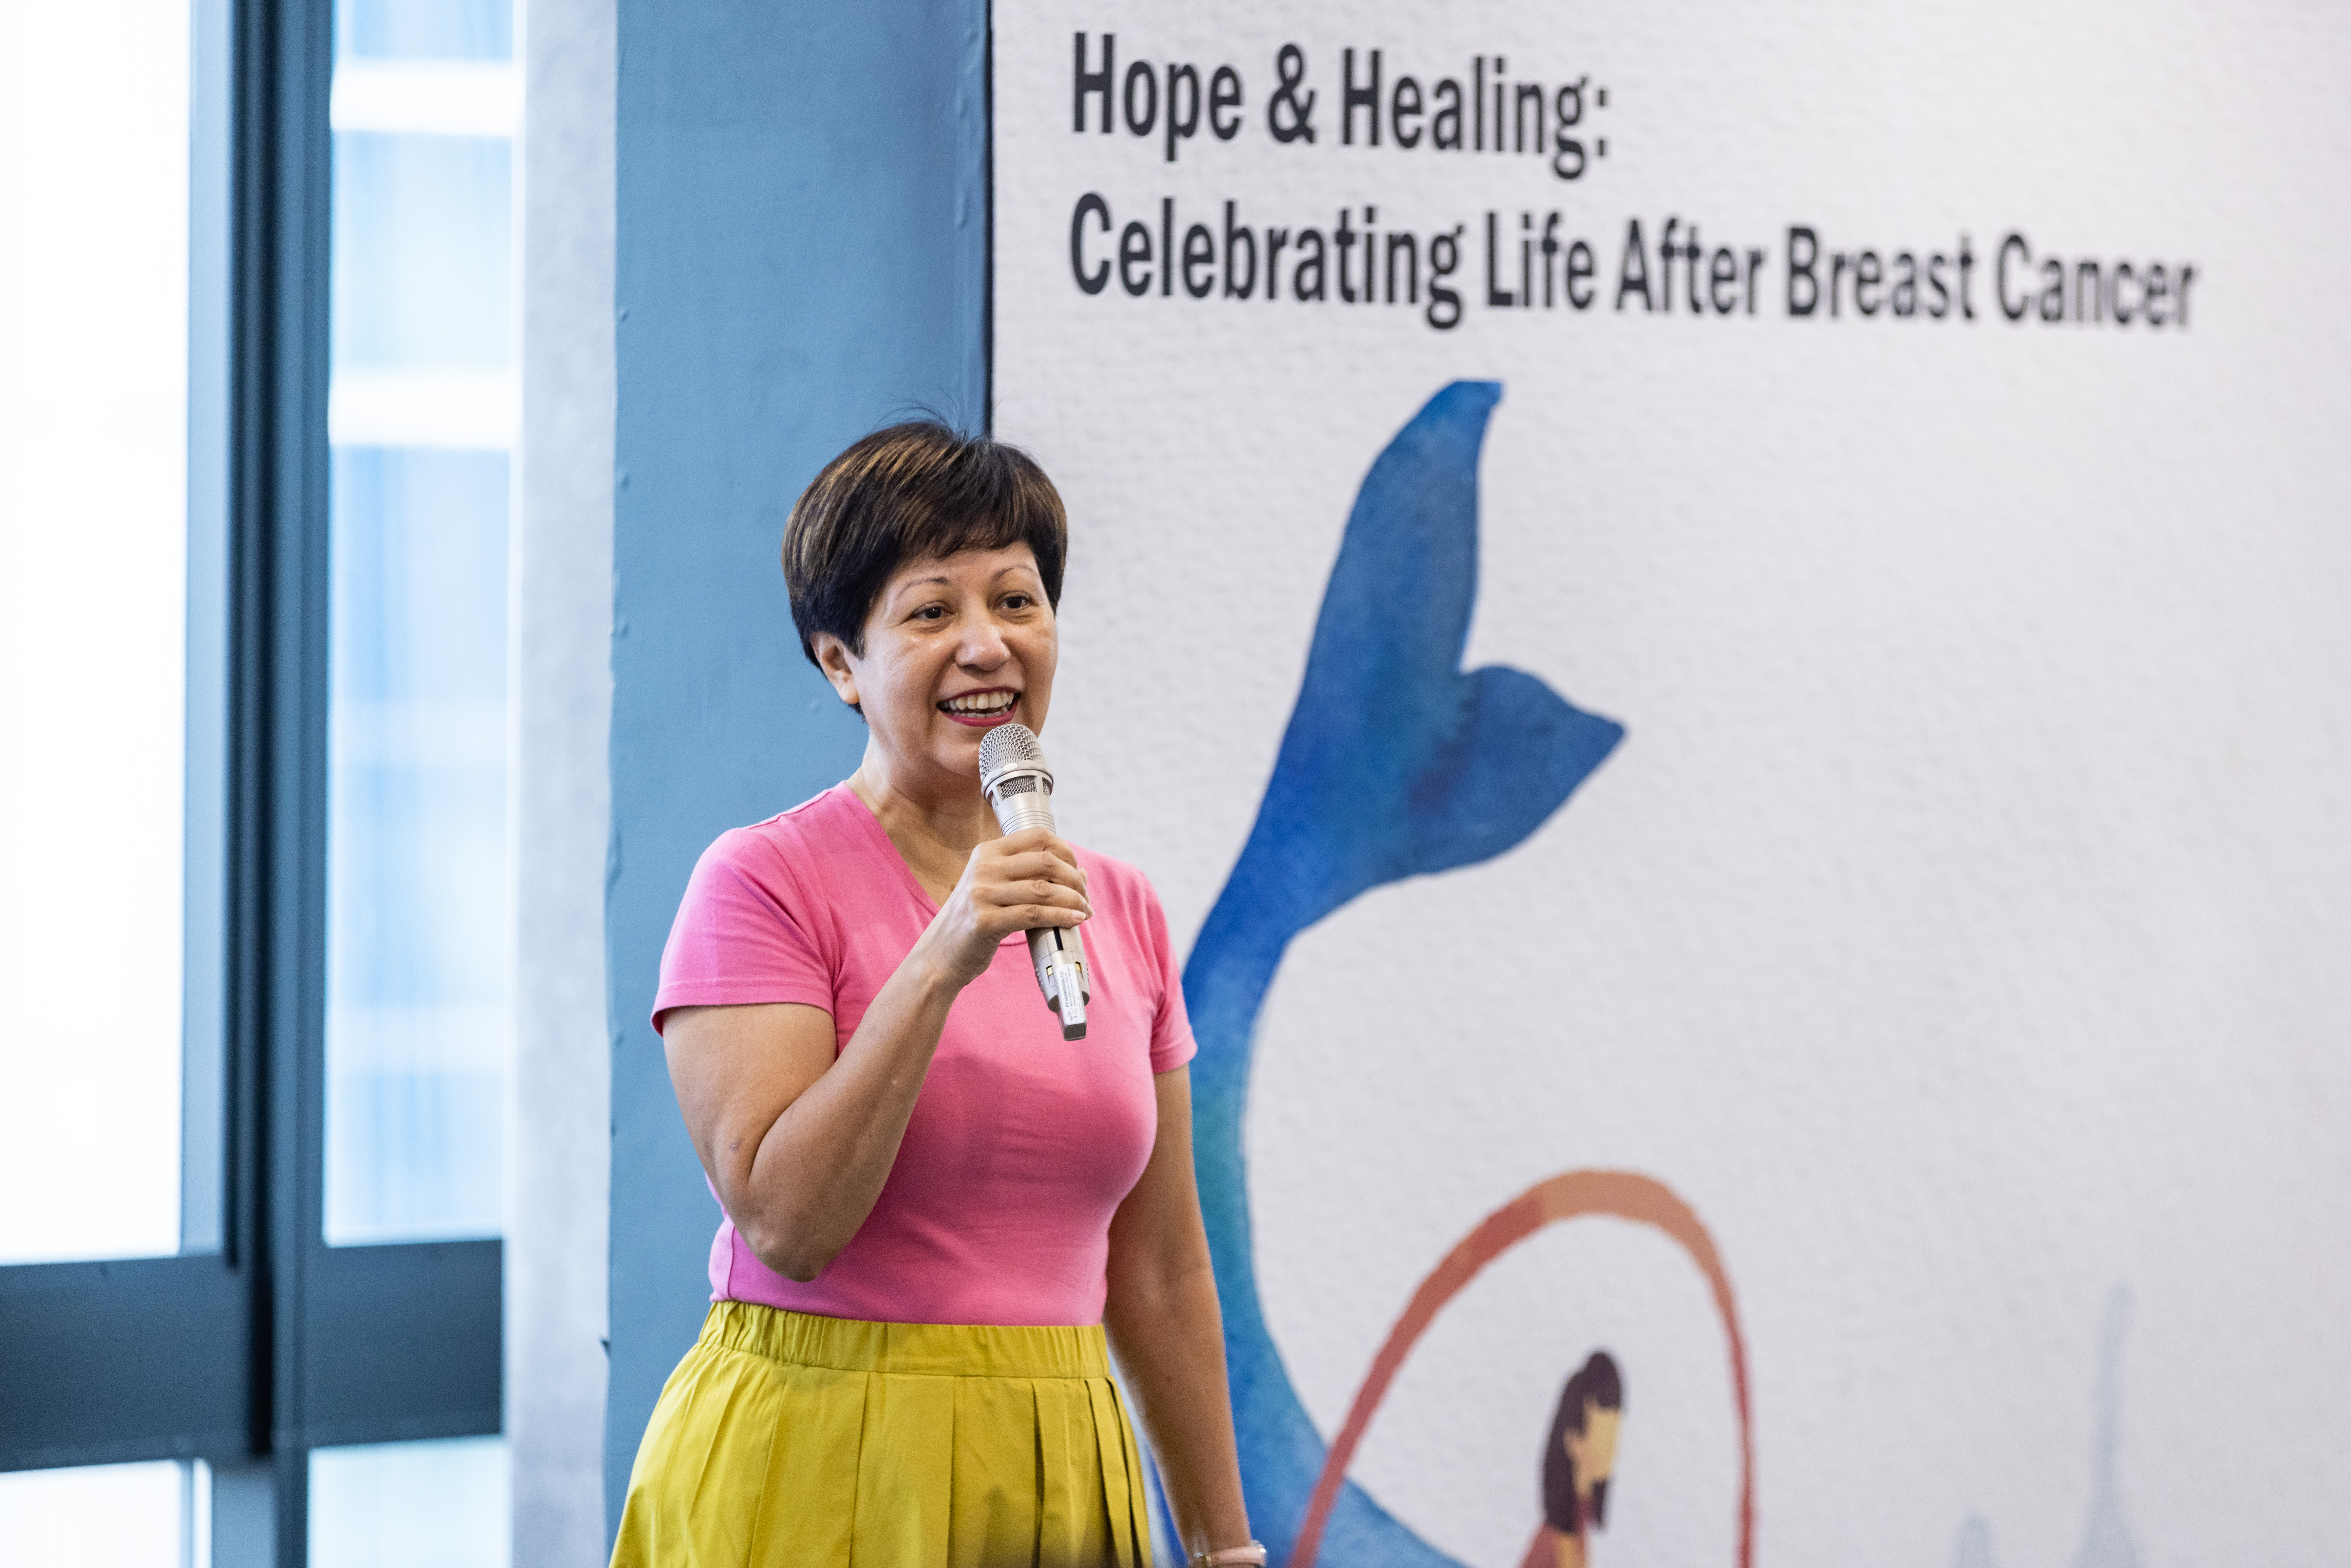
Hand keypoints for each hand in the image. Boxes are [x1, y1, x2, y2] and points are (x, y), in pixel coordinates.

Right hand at [919, 827, 1089, 986]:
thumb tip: (1080, 872)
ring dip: (1073, 899)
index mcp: (987, 852)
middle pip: (1045, 861)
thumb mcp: (994, 887)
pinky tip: (1075, 920)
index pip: (1037, 837)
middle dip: (1074, 878)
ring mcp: (982, 894)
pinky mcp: (985, 922)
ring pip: (1043, 889)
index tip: (1077, 870)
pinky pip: (1034, 915)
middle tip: (1085, 895)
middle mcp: (984, 868)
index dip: (1066, 851)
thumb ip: (1029, 875)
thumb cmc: (974, 920)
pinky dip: (1061, 916)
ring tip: (1085, 909)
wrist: (939, 954)